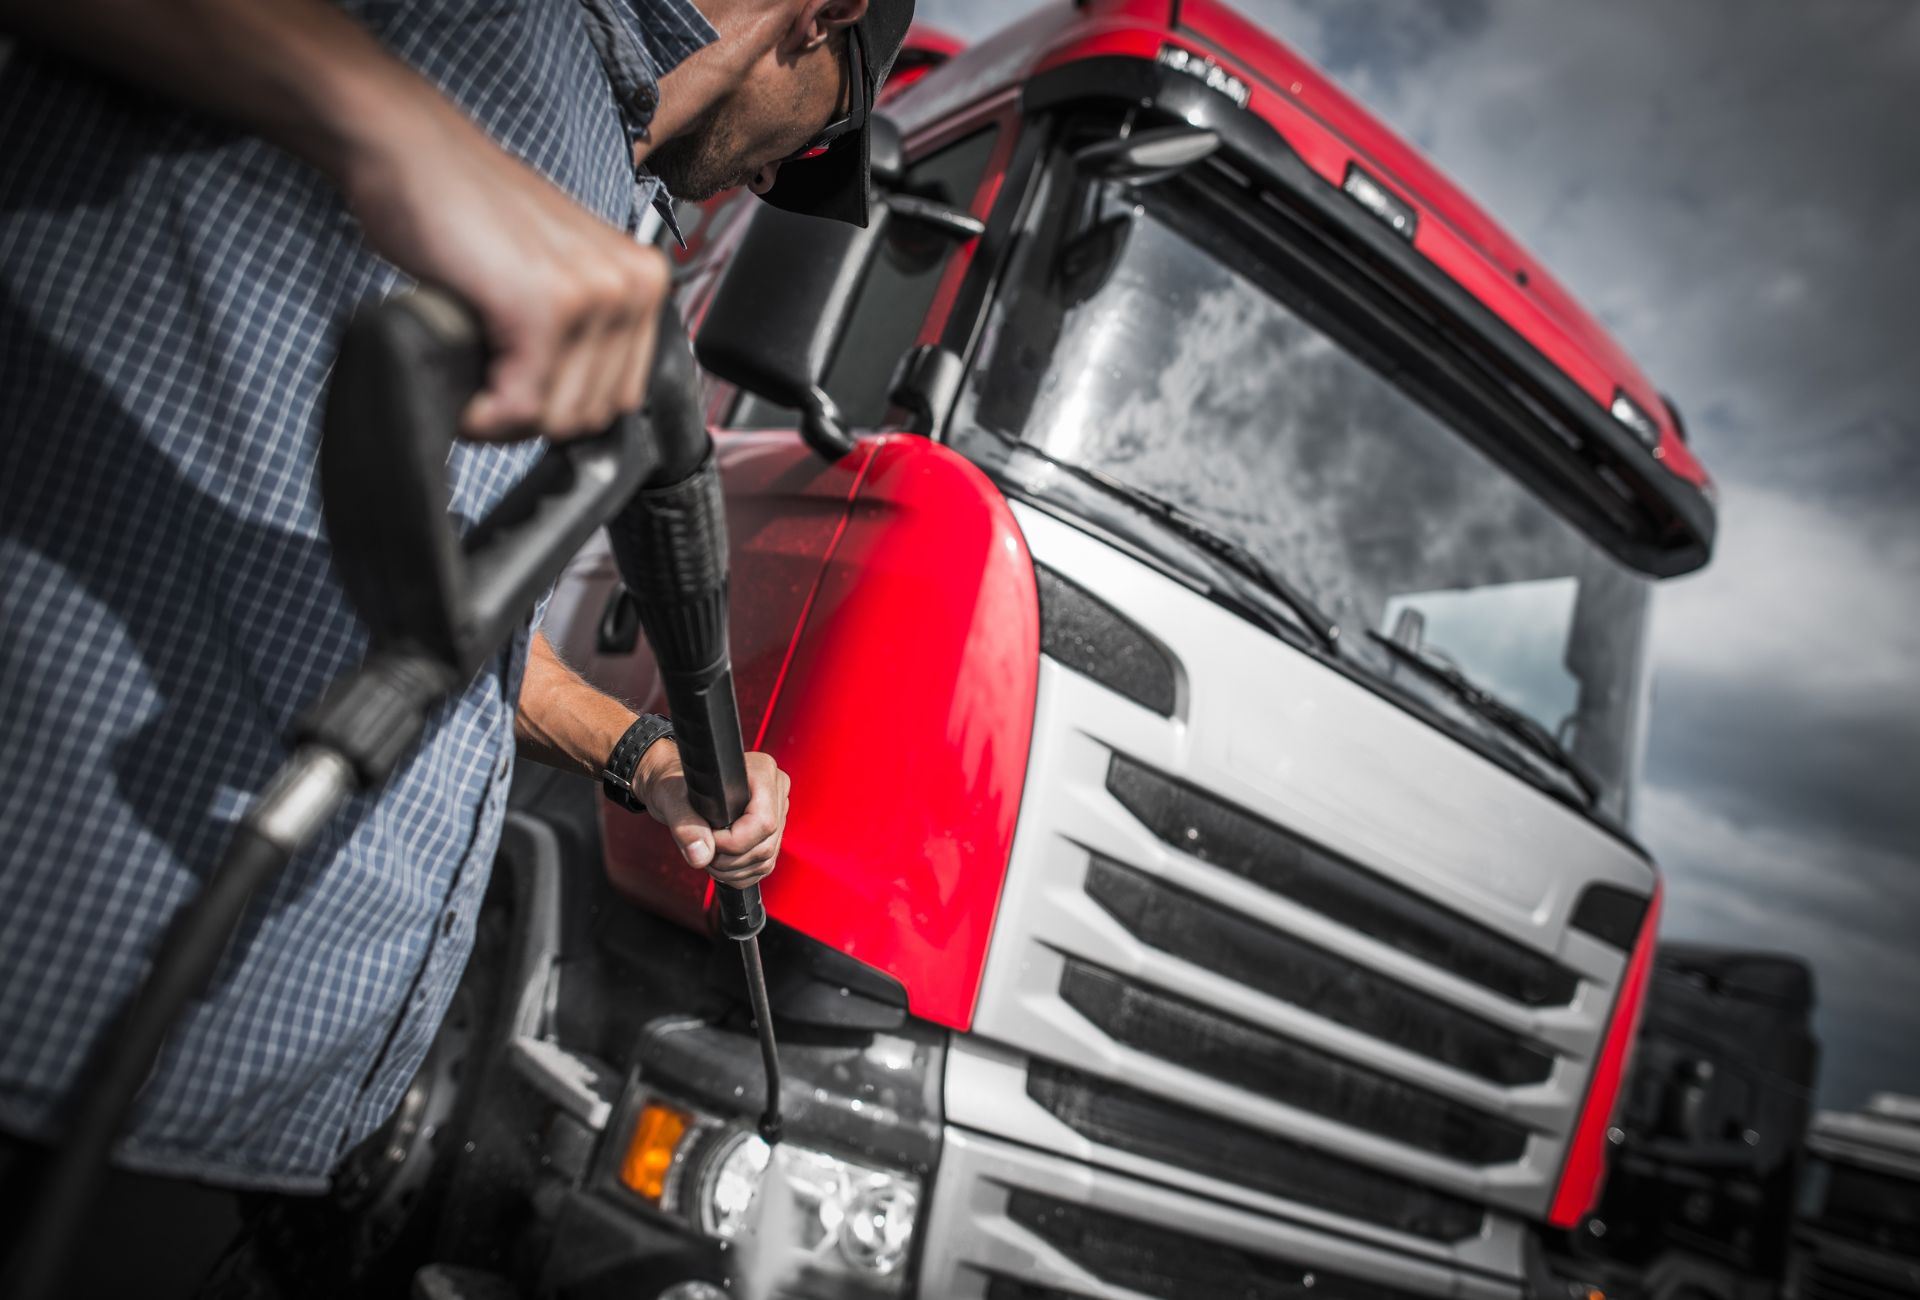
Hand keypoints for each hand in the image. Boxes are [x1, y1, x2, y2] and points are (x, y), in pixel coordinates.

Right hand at [339, 91, 667, 441]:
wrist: (409, 151)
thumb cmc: (465, 211)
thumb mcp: (550, 272)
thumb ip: (580, 331)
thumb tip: (568, 415)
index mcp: (642, 280)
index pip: (620, 397)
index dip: (559, 409)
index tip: (516, 395)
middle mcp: (632, 285)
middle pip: (592, 414)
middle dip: (532, 418)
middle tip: (485, 387)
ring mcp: (593, 295)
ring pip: (559, 419)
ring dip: (505, 419)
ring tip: (473, 379)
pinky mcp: (543, 307)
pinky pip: (521, 406)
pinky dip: (484, 416)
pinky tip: (464, 393)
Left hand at [636, 745, 790, 888]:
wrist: (676, 790)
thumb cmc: (675, 784)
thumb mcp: (672, 799)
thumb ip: (685, 825)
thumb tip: (701, 855)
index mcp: (761, 773)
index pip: (763, 822)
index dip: (734, 841)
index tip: (708, 839)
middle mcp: (775, 791)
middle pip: (765, 845)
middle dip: (729, 859)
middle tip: (703, 850)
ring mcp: (776, 814)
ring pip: (765, 860)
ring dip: (732, 870)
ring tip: (708, 855)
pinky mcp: (771, 834)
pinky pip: (763, 866)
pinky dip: (739, 874)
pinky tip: (720, 863)